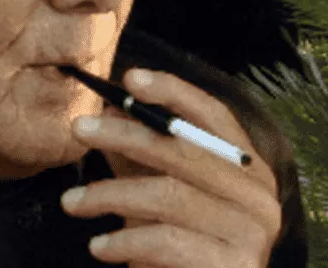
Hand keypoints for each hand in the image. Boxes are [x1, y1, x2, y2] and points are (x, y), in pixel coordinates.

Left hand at [61, 68, 281, 266]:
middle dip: (123, 134)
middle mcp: (256, 193)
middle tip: (79, 128)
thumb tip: (106, 113)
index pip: (212, 113)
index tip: (129, 78)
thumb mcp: (159, 186)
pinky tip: (99, 245)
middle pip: (182, 149)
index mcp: (244, 164)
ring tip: (72, 201)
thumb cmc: (183, 240)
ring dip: (109, 195)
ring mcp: (250, 231)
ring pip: (167, 195)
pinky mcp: (234, 266)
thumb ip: (140, 152)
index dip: (172, 91)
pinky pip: (166, 241)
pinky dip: (124, 241)